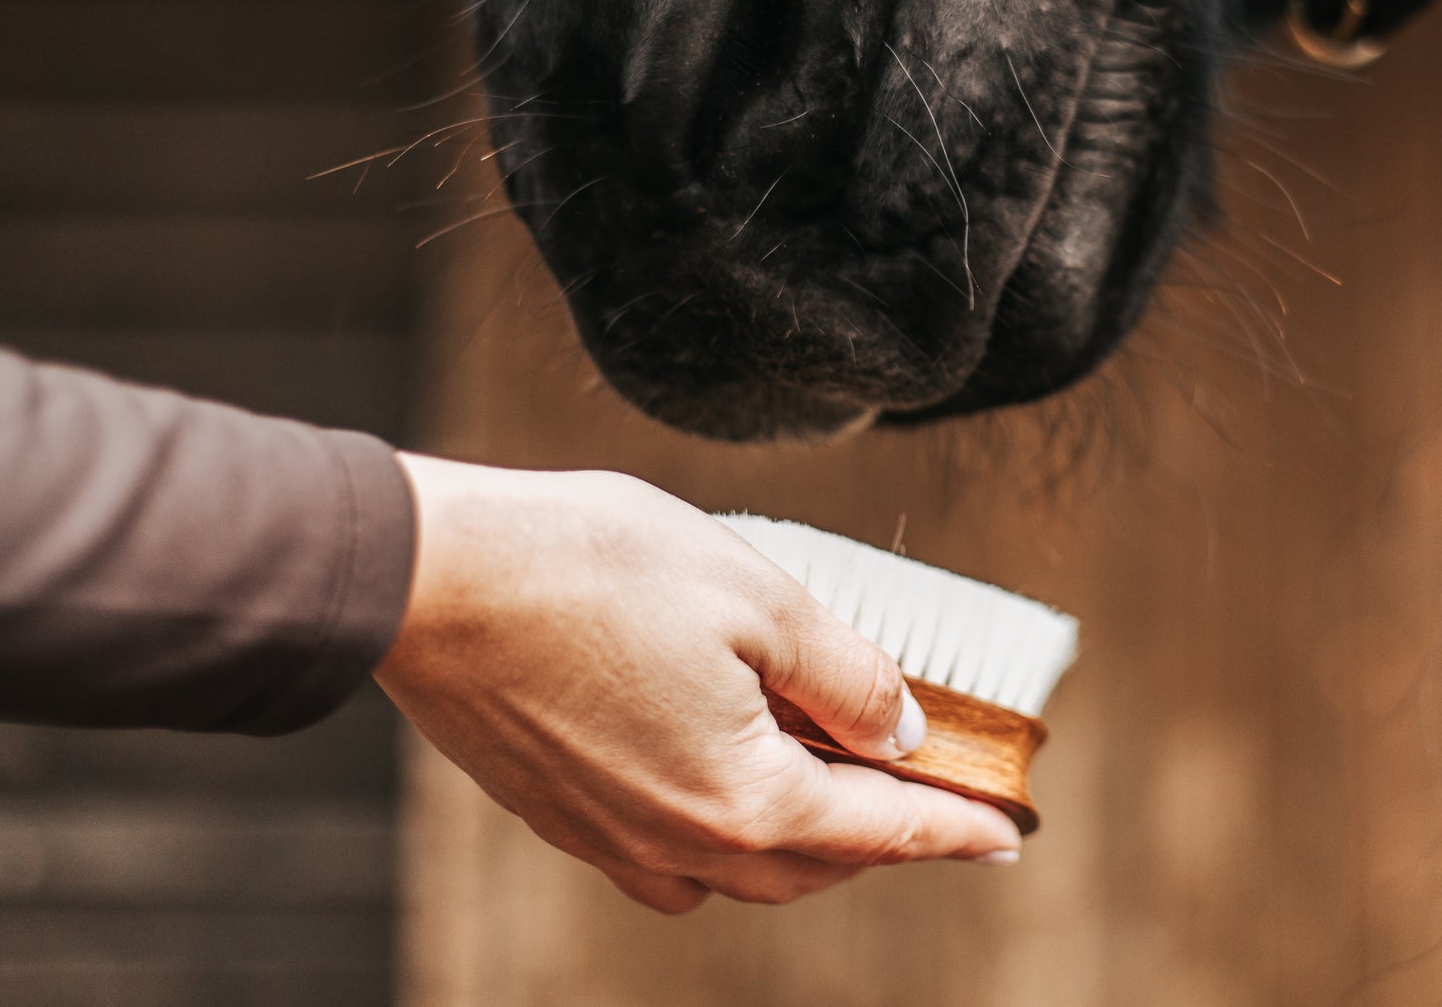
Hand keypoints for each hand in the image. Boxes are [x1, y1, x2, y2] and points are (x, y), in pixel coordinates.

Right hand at [375, 455, 1022, 913]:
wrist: (433, 579)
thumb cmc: (592, 569)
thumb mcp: (759, 598)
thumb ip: (845, 675)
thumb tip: (901, 730)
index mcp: (743, 798)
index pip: (881, 828)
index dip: (954, 826)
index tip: (1008, 831)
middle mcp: (678, 842)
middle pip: (814, 866)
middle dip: (884, 838)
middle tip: (934, 801)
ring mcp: (610, 838)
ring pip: (738, 872)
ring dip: (804, 843)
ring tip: (839, 786)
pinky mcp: (560, 814)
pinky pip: (667, 859)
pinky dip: (722, 837)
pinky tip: (727, 781)